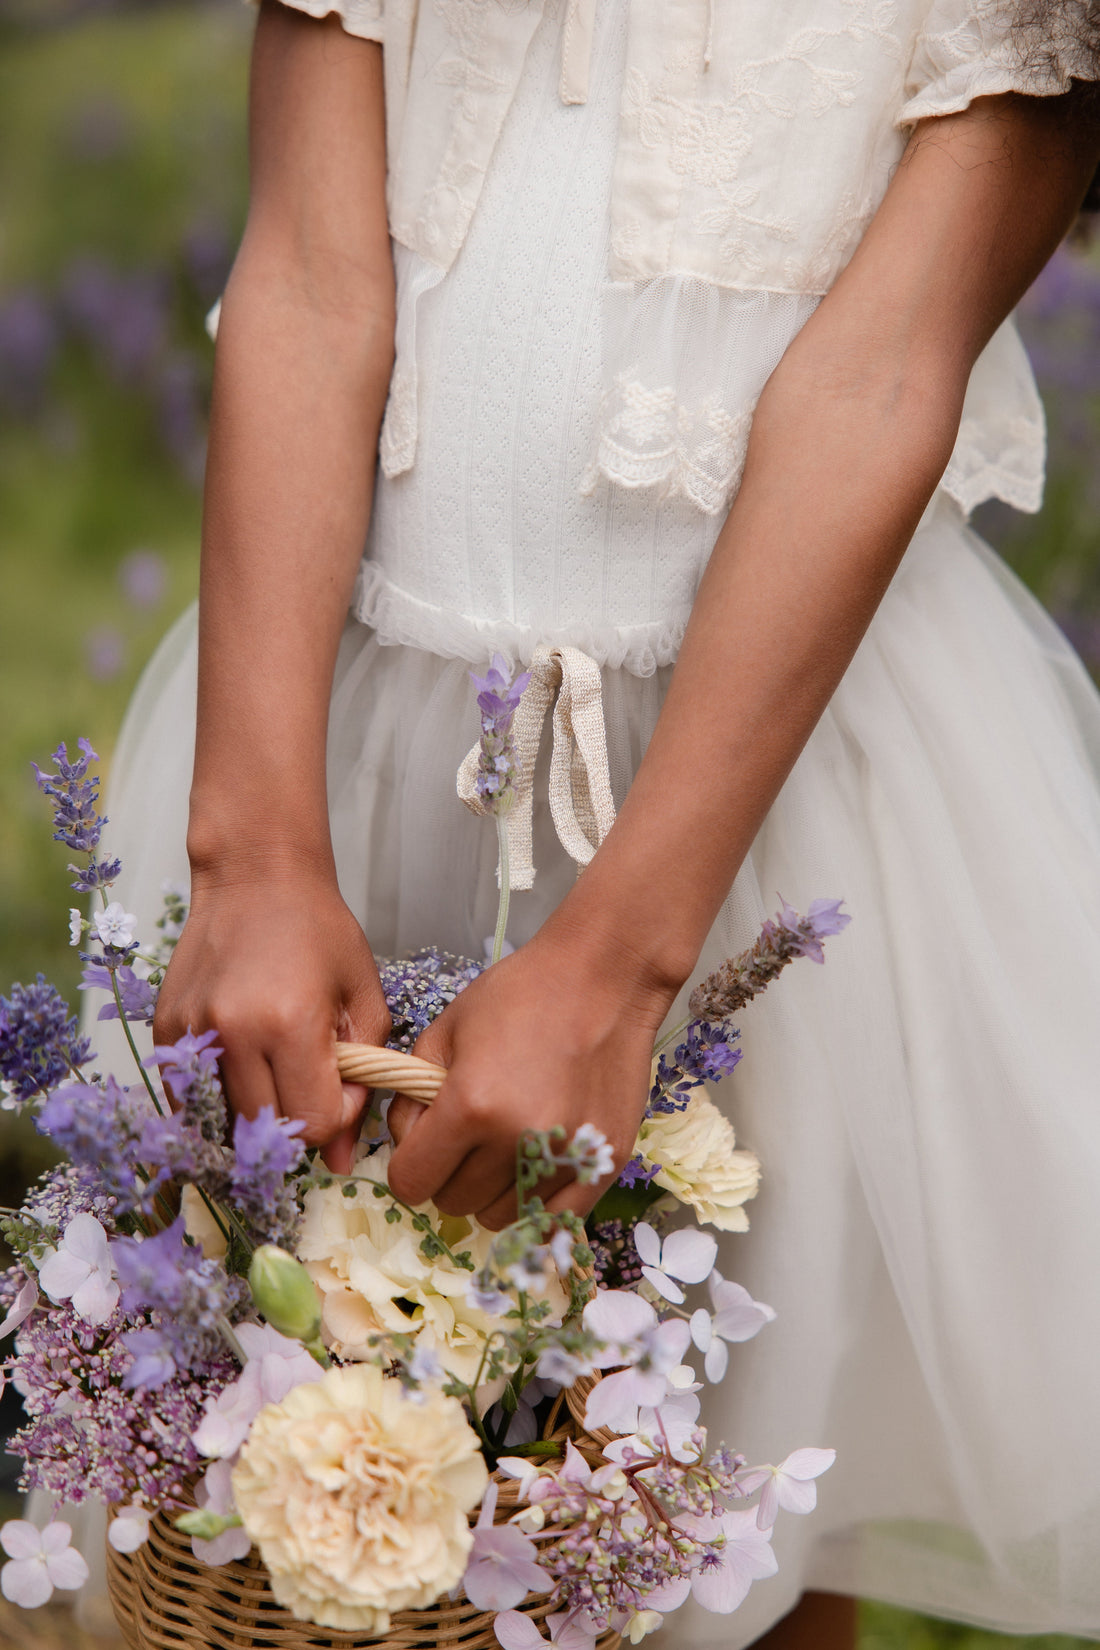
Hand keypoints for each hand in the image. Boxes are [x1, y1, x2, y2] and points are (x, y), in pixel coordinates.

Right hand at [152, 866, 390, 1172]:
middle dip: (297, 1123)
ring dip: (257, 1116)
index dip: (336, 1116)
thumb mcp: (363, 996)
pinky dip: (218, 1101)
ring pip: (223, 1123)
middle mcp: (233, 1033)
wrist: (255, 876)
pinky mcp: (167, 1030)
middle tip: (312, 1081)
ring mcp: (192, 1032)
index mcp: (289, 1022)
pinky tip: (244, 1071)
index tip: (344, 1084)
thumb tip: (340, 1161)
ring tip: (278, 1075)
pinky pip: (189, 1099)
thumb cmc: (319, 930)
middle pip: (265, 1132)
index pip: (311, 1122)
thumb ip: (363, 1077)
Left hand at [386, 926, 677, 1229]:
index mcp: (470, 1106)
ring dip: (492, 1189)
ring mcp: (566, 1158)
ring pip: (500, 1217)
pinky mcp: (604, 1165)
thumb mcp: (444, 1032)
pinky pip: (554, 1220)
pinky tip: (536, 1166)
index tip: (424, 1145)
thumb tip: (406, 1145)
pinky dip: (536, 1201)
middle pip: (454, 1202)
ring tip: (507, 1142)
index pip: (411, 1183)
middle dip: (449, 1174)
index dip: (409, 1164)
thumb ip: (410, 1097)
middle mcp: (517, 1142)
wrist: (604, 979)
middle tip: (469, 1135)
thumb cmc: (520, 996)